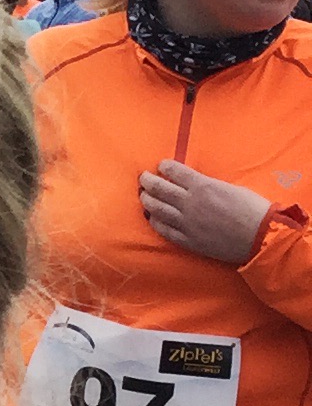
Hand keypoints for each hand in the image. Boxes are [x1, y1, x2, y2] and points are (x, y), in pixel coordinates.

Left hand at [139, 161, 270, 265]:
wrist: (262, 237)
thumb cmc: (254, 209)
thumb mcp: (232, 188)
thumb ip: (210, 186)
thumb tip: (197, 184)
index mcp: (203, 186)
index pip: (175, 172)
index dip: (165, 167)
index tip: (161, 165)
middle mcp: (190, 203)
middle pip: (159, 189)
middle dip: (148, 181)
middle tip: (143, 178)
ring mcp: (186, 223)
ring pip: (157, 209)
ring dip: (147, 200)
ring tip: (144, 196)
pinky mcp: (188, 240)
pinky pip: (164, 230)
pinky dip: (155, 222)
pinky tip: (152, 218)